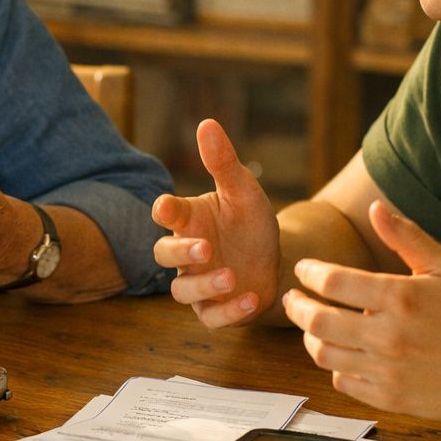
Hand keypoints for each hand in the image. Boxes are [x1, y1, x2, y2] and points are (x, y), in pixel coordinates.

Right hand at [151, 119, 280, 326]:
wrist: (276, 262)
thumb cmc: (250, 223)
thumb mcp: (244, 191)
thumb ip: (224, 163)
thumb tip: (206, 123)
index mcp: (190, 220)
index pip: (167, 213)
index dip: (165, 211)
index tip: (166, 207)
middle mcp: (187, 253)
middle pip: (163, 255)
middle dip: (180, 252)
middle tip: (204, 246)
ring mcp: (198, 283)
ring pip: (182, 290)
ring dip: (203, 285)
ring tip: (230, 276)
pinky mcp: (215, 309)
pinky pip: (211, 317)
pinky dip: (229, 311)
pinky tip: (251, 298)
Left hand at [281, 200, 440, 419]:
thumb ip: (405, 236)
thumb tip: (374, 208)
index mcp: (400, 298)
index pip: (332, 282)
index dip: (310, 272)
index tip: (304, 269)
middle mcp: (388, 336)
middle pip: (317, 322)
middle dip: (297, 306)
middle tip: (293, 298)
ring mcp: (386, 370)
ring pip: (323, 354)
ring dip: (310, 337)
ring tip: (313, 325)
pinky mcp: (387, 398)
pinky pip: (341, 381)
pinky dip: (335, 365)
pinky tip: (342, 352)